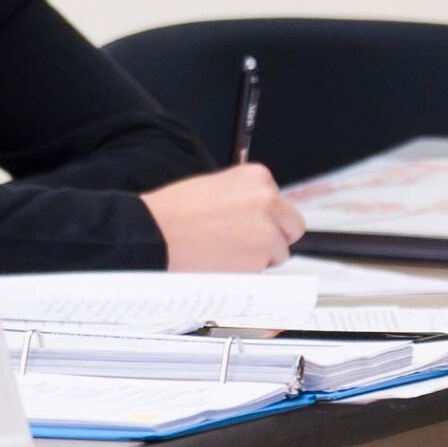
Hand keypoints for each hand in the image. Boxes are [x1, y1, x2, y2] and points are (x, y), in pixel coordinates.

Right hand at [141, 164, 306, 270]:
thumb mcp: (214, 186)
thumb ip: (244, 196)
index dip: (264, 216)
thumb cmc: (175, 211)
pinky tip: (223, 258)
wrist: (155, 232)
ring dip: (259, 255)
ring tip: (226, 248)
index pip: (280, 202)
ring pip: (279, 251)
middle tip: (245, 240)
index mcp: (257, 177)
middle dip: (274, 236)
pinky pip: (264, 269)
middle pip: (292, 227)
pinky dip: (248, 269)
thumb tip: (261, 213)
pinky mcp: (261, 258)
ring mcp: (268, 231)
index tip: (246, 221)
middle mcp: (269, 201)